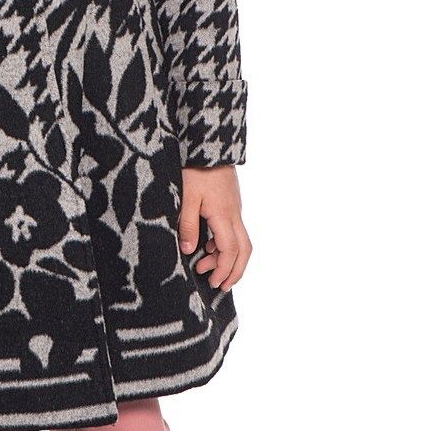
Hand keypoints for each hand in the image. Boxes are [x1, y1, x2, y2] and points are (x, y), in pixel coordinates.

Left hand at [178, 165, 251, 290]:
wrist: (208, 145)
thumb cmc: (195, 168)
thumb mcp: (186, 196)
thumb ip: (187, 224)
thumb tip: (189, 251)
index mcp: (223, 215)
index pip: (230, 250)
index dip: (224, 269)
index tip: (214, 283)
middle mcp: (234, 214)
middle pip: (244, 249)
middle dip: (234, 271)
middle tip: (220, 285)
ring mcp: (234, 208)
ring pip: (241, 240)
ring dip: (228, 257)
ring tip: (206, 266)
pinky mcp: (230, 202)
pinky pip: (234, 229)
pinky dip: (225, 243)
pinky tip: (208, 245)